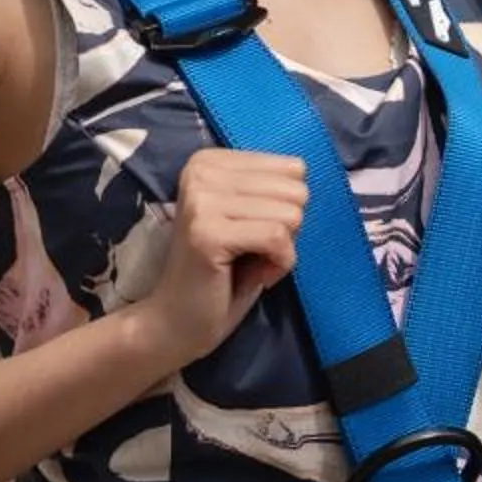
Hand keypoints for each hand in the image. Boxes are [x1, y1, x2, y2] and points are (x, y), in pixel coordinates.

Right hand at [132, 150, 307, 375]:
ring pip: (290, 214)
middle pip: (294, 189)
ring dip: (282, 249)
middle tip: (253, 251)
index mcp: (209, 160)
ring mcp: (201, 201)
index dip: (286, 208)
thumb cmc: (223, 271)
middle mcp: (201, 171)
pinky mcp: (208, 234)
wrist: (176, 321)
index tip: (254, 232)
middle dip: (286, 229)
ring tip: (251, 263)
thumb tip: (304, 173)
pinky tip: (256, 276)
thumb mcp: (251, 216)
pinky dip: (280, 264)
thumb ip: (272, 189)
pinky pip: (278, 238)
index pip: (292, 168)